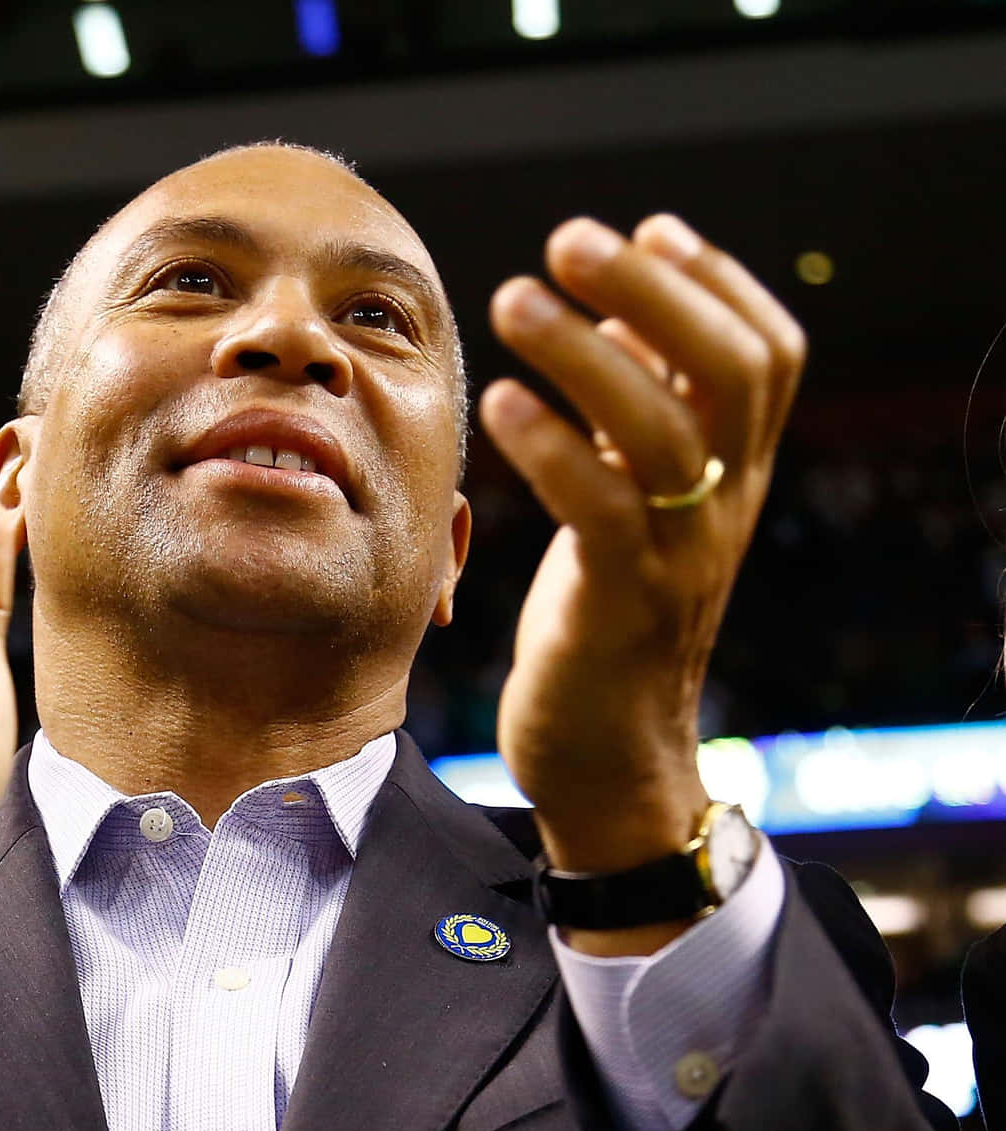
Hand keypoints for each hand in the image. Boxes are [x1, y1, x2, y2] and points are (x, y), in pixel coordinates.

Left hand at [481, 215, 803, 884]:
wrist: (609, 761)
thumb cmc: (605, 626)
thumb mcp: (635, 513)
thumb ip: (637, 422)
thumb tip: (617, 316)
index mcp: (732, 481)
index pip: (769, 355)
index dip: (717, 281)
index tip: (647, 230)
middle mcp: (722, 511)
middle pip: (728, 369)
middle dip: (653, 288)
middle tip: (568, 242)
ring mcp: (679, 558)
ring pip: (663, 429)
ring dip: (584, 352)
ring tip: (512, 299)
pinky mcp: (621, 605)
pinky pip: (600, 508)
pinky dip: (551, 446)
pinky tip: (501, 404)